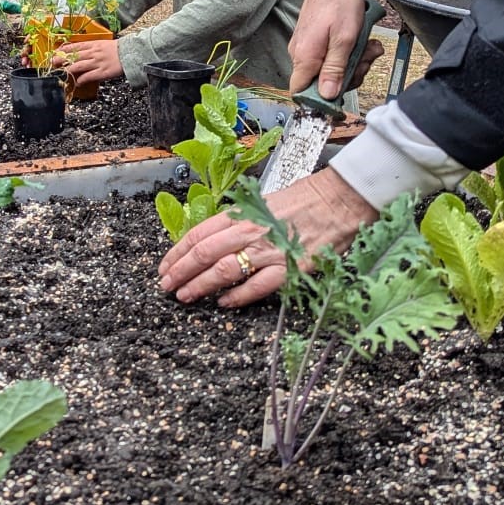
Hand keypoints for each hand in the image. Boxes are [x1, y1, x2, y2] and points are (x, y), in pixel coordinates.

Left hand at [55, 38, 121, 85]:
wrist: (130, 53)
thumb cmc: (118, 49)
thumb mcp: (103, 44)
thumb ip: (92, 47)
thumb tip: (82, 52)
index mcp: (93, 44)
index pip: (75, 46)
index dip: (64, 50)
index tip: (55, 52)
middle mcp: (93, 53)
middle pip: (73, 56)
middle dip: (61, 59)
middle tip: (52, 62)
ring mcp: (97, 62)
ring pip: (78, 66)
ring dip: (68, 70)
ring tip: (61, 73)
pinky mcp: (102, 72)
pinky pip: (88, 76)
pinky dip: (81, 80)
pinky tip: (77, 83)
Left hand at [157, 167, 378, 307]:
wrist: (339, 201)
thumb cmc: (301, 201)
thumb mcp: (260, 204)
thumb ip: (236, 222)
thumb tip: (210, 242)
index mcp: (240, 214)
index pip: (197, 235)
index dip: (176, 253)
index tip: (164, 267)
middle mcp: (249, 231)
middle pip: (203, 254)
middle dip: (180, 273)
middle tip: (166, 287)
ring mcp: (268, 250)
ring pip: (224, 270)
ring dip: (200, 286)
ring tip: (185, 297)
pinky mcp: (290, 267)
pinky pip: (258, 285)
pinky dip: (238, 296)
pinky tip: (223, 303)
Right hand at [288, 0, 373, 96]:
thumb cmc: (340, 2)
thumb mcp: (345, 39)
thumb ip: (335, 69)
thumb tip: (326, 96)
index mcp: (305, 57)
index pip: (302, 93)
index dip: (321, 99)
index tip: (344, 90)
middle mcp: (301, 55)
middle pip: (321, 83)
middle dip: (349, 75)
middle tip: (366, 59)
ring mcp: (307, 48)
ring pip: (330, 70)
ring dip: (354, 62)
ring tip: (369, 46)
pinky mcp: (314, 41)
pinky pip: (331, 57)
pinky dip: (349, 52)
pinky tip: (362, 42)